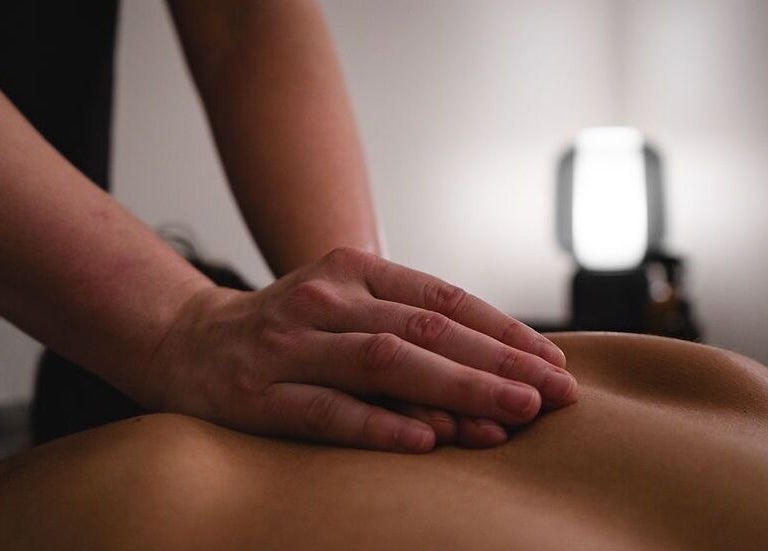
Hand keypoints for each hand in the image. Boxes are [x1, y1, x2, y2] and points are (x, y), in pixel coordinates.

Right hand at [143, 248, 576, 451]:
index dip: (503, 329)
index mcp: (352, 269)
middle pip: (425, 330)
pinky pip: (330, 412)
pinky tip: (431, 442)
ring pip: (386, 365)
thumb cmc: (289, 327)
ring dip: (456, 390)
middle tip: (556, 393)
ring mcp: (290, 345)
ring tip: (514, 414)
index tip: (553, 361)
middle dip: (498, 362)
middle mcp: (324, 299)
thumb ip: (404, 320)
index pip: (443, 298)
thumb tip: (494, 360)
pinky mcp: (261, 393)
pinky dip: (383, 425)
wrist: (190, 341)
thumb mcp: (345, 303)